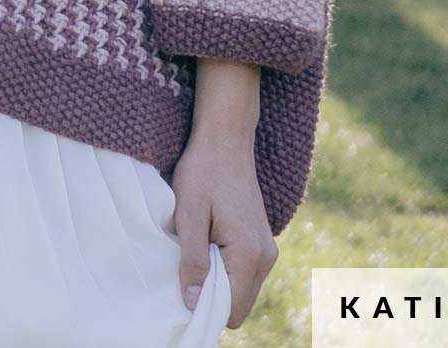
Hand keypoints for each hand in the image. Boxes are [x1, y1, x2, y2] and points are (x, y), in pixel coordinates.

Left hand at [167, 130, 278, 328]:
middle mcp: (265, 256)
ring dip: (216, 279)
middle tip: (184, 267)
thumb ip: (193, 259)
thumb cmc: (203, 170)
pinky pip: (242, 271)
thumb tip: (192, 303)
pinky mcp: (259, 240)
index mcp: (249, 254)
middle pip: (238, 303)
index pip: (232, 310)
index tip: (181, 290)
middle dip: (210, 295)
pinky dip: (224, 267)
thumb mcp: (189, 213)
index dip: (205, 308)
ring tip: (194, 249)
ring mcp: (265, 248)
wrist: (225, 138)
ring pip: (240, 288)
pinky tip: (206, 242)